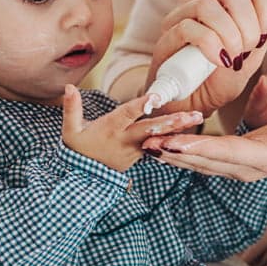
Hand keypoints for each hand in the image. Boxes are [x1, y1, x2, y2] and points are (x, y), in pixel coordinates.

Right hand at [61, 85, 203, 172]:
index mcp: (110, 130)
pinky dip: (173, 136)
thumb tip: (69, 87)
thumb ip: (72, 108)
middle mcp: (126, 139)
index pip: (127, 115)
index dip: (141, 105)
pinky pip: (158, 144)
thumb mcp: (70, 132)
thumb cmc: (78, 150)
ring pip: (159, 136)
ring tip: (197, 118)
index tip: (155, 97)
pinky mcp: (141, 153)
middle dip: (172, 122)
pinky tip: (190, 127)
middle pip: (151, 129)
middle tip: (192, 115)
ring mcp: (136, 149)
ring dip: (178, 128)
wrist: (85, 179)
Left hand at [141, 102, 266, 180]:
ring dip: (173, 154)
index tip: (176, 143)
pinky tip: (162, 144)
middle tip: (147, 142)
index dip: (201, 148)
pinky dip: (181, 151)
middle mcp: (249, 167)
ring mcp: (239, 166)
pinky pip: (203, 158)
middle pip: (206, 161)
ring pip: (200, 162)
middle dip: (176, 152)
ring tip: (146, 143)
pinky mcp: (234, 161)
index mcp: (266, 157)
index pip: (228, 153)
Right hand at [147, 0, 266, 116]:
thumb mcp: (255, 52)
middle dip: (249, 27)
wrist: (193, 105)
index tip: (265, 34)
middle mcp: (203, 0)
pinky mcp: (166, 38)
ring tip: (232, 58)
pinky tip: (218, 62)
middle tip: (247, 51)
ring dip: (229, 36)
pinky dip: (210, 46)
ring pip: (208, 6)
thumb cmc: (220, 77)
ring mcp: (180, 16)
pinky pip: (189, 29)